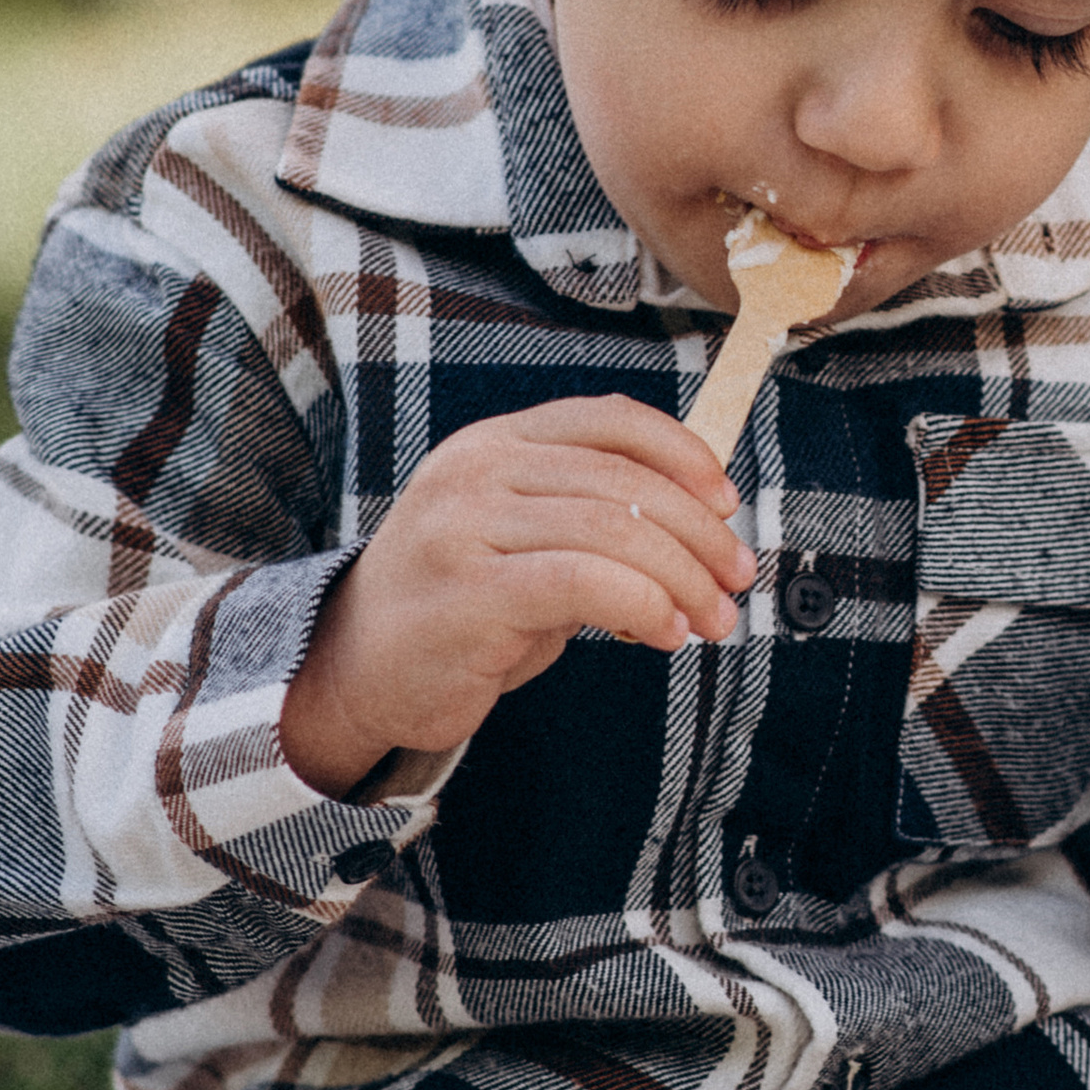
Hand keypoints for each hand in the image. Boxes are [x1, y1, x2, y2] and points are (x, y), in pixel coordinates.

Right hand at [282, 399, 754, 792]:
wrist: (353, 670)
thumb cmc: (457, 610)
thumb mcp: (522, 541)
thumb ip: (591, 520)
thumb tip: (703, 530)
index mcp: (495, 445)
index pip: (609, 420)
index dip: (683, 455)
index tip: (728, 504)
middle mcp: (477, 471)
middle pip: (623, 481)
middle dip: (699, 535)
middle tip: (737, 581)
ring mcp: (466, 528)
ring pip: (613, 531)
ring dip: (683, 578)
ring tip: (712, 620)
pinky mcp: (468, 594)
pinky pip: (582, 583)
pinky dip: (642, 604)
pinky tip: (664, 633)